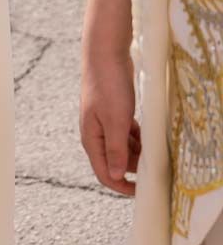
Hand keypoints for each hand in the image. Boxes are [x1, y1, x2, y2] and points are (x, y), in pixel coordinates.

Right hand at [81, 54, 140, 195]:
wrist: (105, 53)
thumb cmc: (107, 86)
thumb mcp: (116, 121)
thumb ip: (116, 150)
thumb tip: (116, 175)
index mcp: (91, 139)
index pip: (104, 173)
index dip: (122, 185)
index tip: (142, 190)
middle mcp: (95, 133)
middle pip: (114, 161)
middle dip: (133, 168)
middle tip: (154, 167)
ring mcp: (104, 122)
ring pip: (121, 147)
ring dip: (136, 152)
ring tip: (153, 151)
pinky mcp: (113, 111)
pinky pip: (125, 133)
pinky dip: (136, 138)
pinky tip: (147, 135)